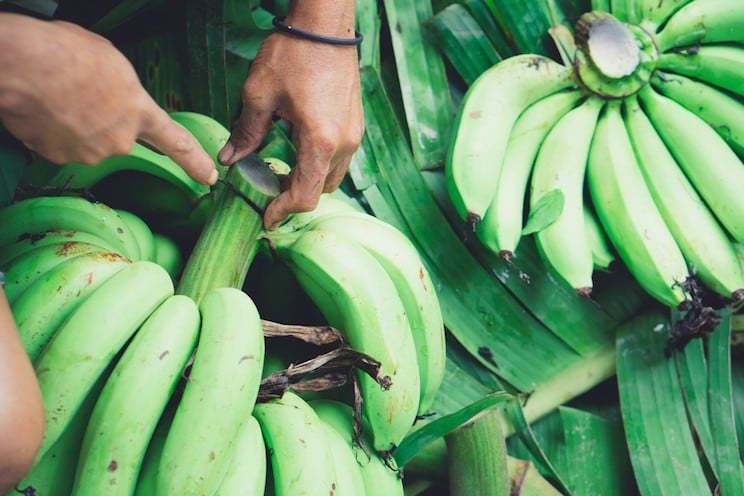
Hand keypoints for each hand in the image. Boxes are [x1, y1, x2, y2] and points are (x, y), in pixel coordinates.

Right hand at [0, 13, 216, 185]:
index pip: (176, 143)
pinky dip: (53, 130)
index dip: (195, 162)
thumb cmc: (67, 53)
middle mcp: (120, 140)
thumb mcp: (112, 62)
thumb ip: (124, 90)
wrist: (24, 66)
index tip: (209, 177)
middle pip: (117, 136)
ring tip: (57, 96)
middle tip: (78, 93)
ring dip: (75, 124)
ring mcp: (91, 152)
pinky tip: (44, 108)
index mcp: (140, 112)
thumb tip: (117, 100)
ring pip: (88, 141)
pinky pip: (61, 145)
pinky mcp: (60, 158)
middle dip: (101, 119)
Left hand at [218, 3, 362, 229]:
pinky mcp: (356, 125)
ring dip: (308, 181)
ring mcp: (354, 135)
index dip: (282, 212)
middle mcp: (344, 144)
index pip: (305, 196)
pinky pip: (339, 158)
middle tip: (267, 192)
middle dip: (294, 197)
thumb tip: (229, 160)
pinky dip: (318, 164)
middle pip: (321, 191)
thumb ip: (246, 134)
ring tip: (281, 172)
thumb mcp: (259, 95)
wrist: (325, 26)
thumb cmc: (294, 55)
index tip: (266, 217)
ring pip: (332, 176)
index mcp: (320, 142)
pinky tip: (298, 148)